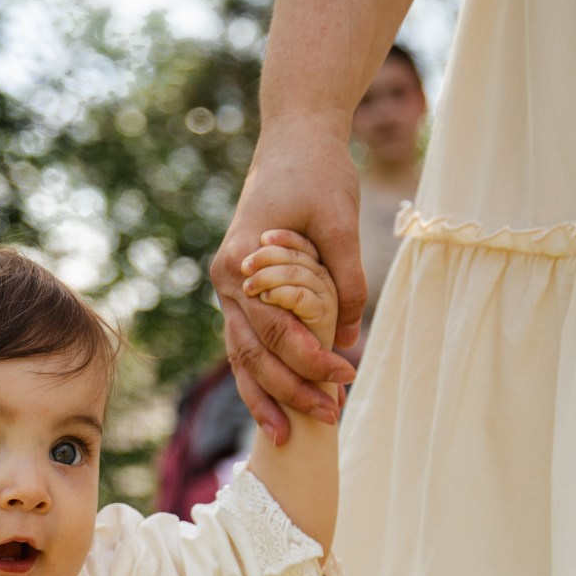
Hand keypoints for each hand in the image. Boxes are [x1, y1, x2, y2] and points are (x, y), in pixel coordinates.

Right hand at [211, 115, 365, 442]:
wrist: (295, 138)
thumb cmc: (319, 172)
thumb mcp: (340, 220)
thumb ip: (346, 280)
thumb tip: (349, 339)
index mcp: (243, 260)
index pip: (275, 327)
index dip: (309, 358)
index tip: (346, 376)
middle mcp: (226, 279)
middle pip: (253, 352)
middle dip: (288, 391)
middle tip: (326, 418)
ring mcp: (229, 288)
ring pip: (242, 356)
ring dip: (266, 397)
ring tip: (287, 438)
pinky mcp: (240, 292)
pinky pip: (246, 345)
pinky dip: (260, 379)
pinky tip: (275, 411)